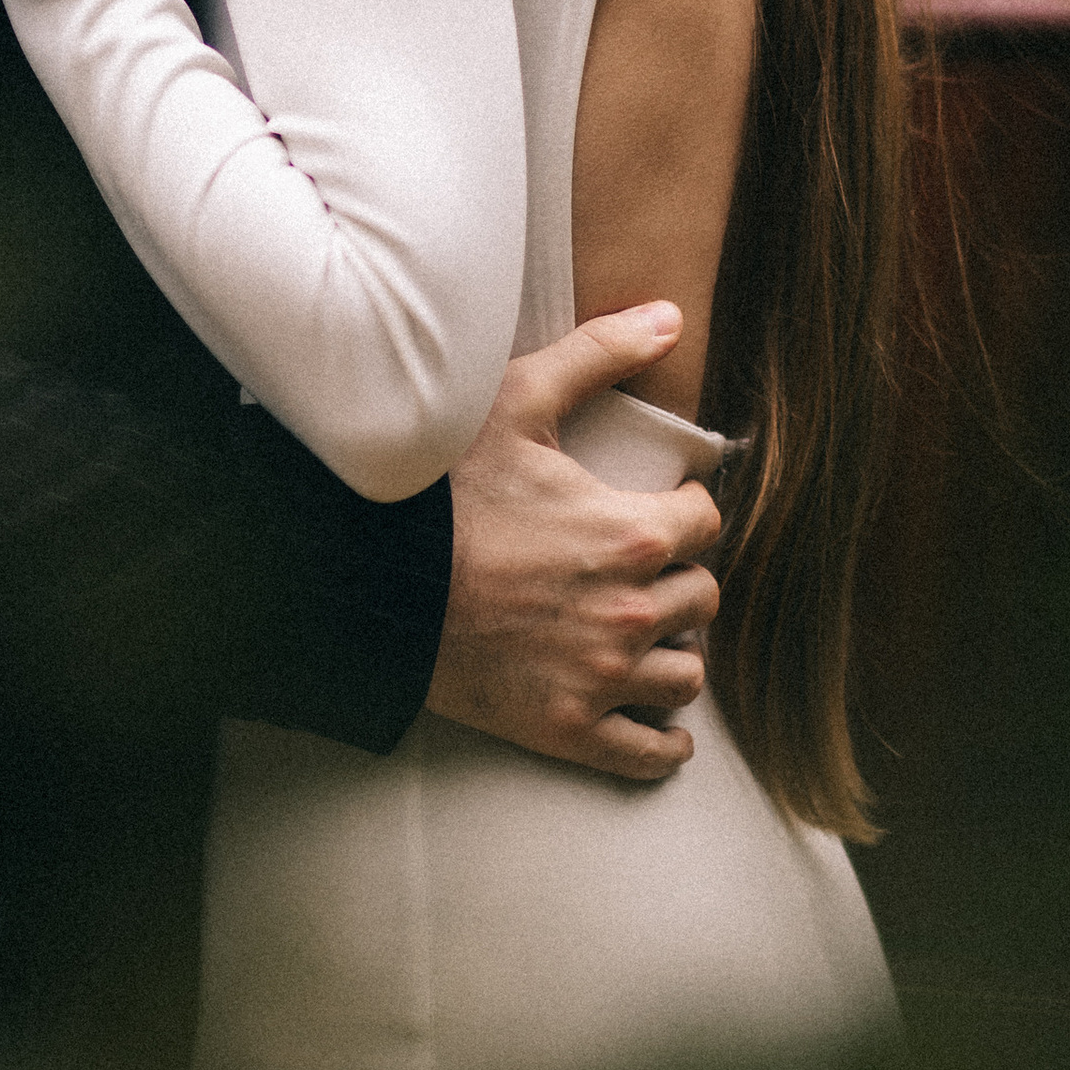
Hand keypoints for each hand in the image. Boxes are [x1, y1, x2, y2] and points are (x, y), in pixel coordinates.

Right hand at [426, 303, 722, 784]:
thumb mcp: (516, 403)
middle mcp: (630, 612)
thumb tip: (671, 316)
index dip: (681, 510)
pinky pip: (651, 752)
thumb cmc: (438, 492)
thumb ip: (599, 355)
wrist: (363, 586)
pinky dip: (662, 740)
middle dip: (676, 578)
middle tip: (636, 568)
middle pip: (702, 598)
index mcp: (631, 535)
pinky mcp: (567, 730)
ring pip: (686, 672)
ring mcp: (600, 678)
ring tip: (638, 632)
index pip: (705, 522)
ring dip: (670, 650)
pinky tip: (654, 720)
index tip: (654, 509)